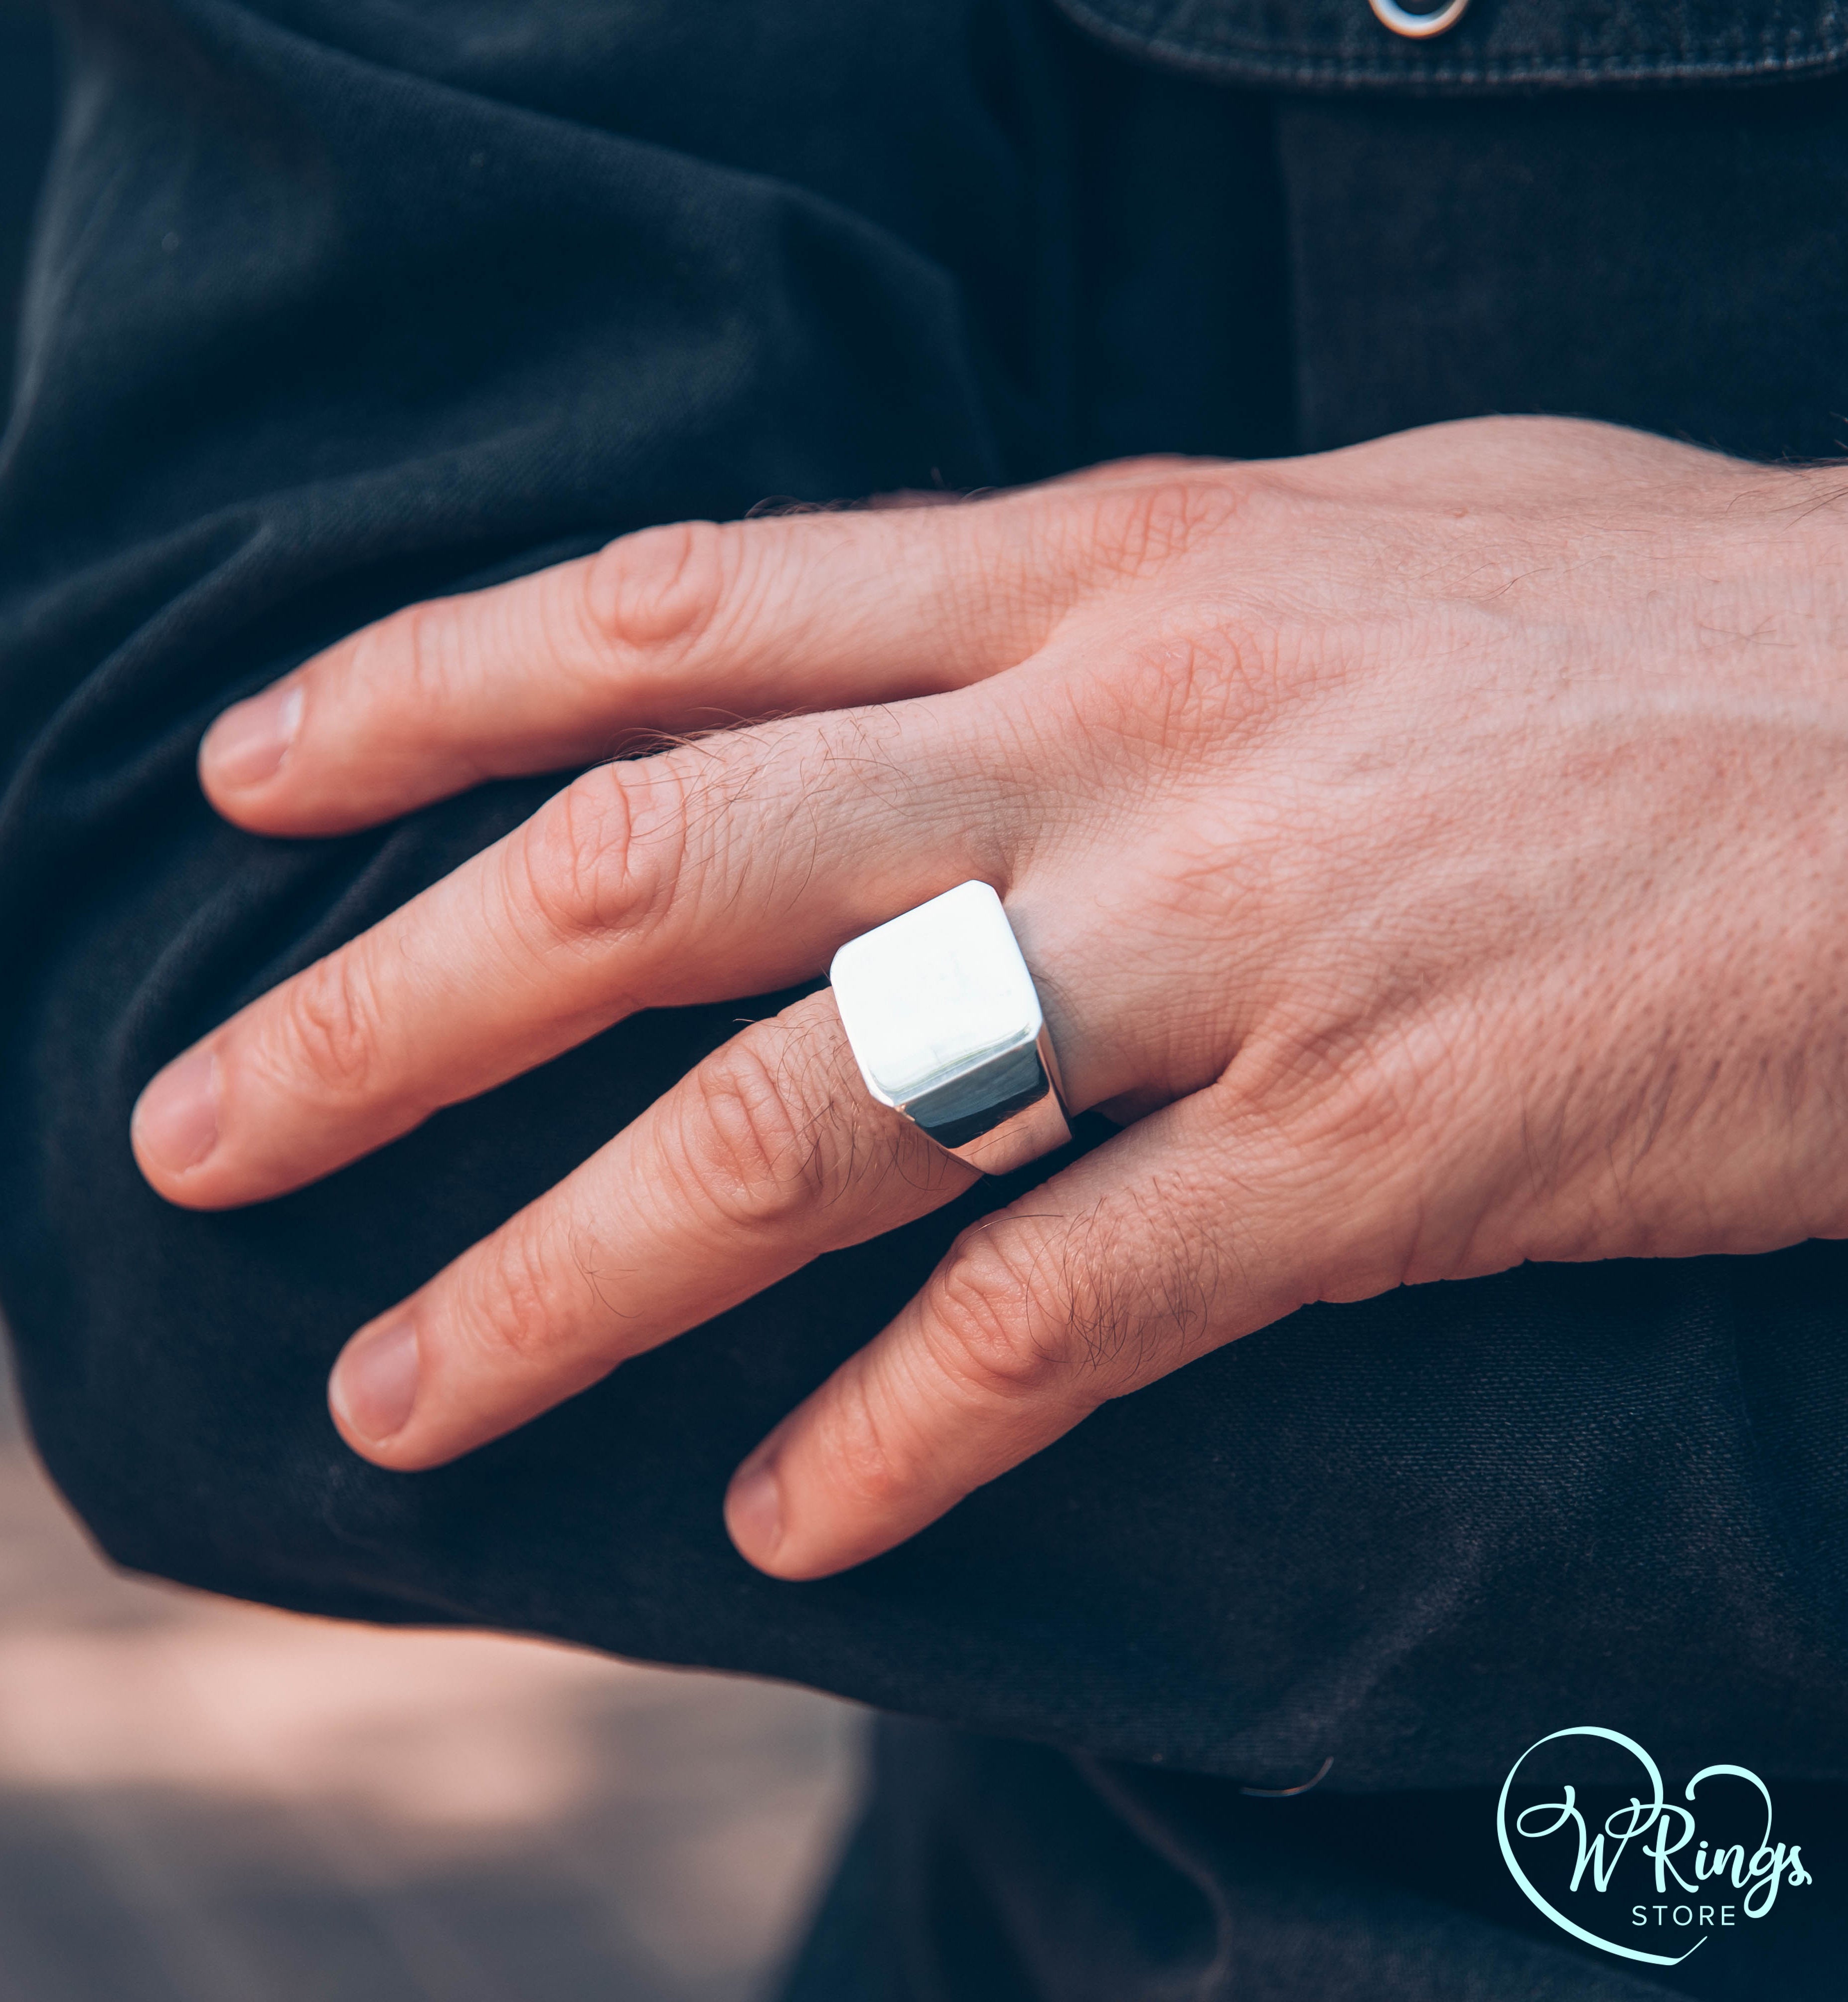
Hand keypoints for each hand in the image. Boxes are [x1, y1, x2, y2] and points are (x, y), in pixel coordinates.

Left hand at [132, 417, 1847, 1578]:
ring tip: (405, 1394)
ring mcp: (1238, 962)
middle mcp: (1122, 751)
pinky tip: (787, 1525)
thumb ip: (1116, 605)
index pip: (678, 615)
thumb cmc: (1662, 621)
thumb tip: (934, 668)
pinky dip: (903, 1429)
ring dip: (576, 1271)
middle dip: (398, 1003)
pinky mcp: (1374, 1160)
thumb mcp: (1352, 533)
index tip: (256, 773)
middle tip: (202, 1129)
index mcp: (1109, 572)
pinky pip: (1065, 1312)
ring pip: (811, 1120)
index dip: (432, 683)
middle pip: (664, 870)